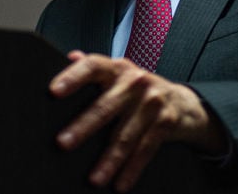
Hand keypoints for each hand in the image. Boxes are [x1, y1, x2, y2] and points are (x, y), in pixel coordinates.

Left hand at [50, 51, 226, 191]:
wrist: (183, 102)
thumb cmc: (139, 90)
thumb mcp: (119, 74)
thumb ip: (96, 68)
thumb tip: (71, 56)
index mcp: (117, 68)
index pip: (92, 66)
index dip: (72, 77)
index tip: (53, 91)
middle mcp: (135, 81)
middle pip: (105, 106)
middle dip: (83, 127)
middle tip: (63, 143)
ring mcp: (152, 102)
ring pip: (125, 135)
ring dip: (109, 160)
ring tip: (94, 178)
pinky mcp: (165, 122)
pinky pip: (145, 149)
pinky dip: (132, 170)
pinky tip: (119, 184)